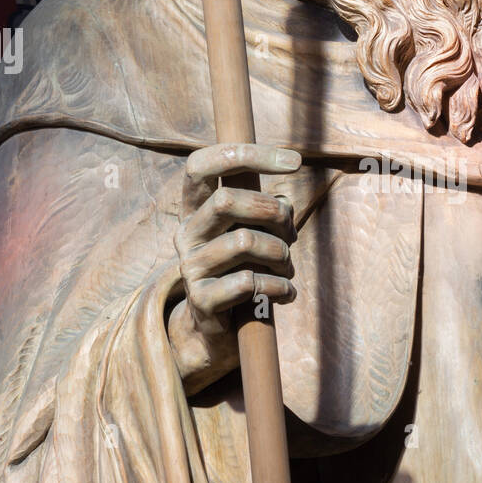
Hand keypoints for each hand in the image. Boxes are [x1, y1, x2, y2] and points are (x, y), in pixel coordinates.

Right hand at [167, 142, 299, 393]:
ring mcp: (190, 267)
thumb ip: (269, 210)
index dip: (246, 154)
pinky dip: (279, 286)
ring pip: (244, 241)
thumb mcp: (256, 231)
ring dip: (281, 254)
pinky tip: (285, 293)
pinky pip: (248, 282)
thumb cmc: (245, 268)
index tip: (295, 161)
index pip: (201, 164)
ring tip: (287, 268)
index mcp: (195, 209)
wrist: (218, 328)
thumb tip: (283, 205)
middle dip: (274, 212)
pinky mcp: (202, 299)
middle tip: (291, 234)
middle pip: (227, 199)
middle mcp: (186, 233)